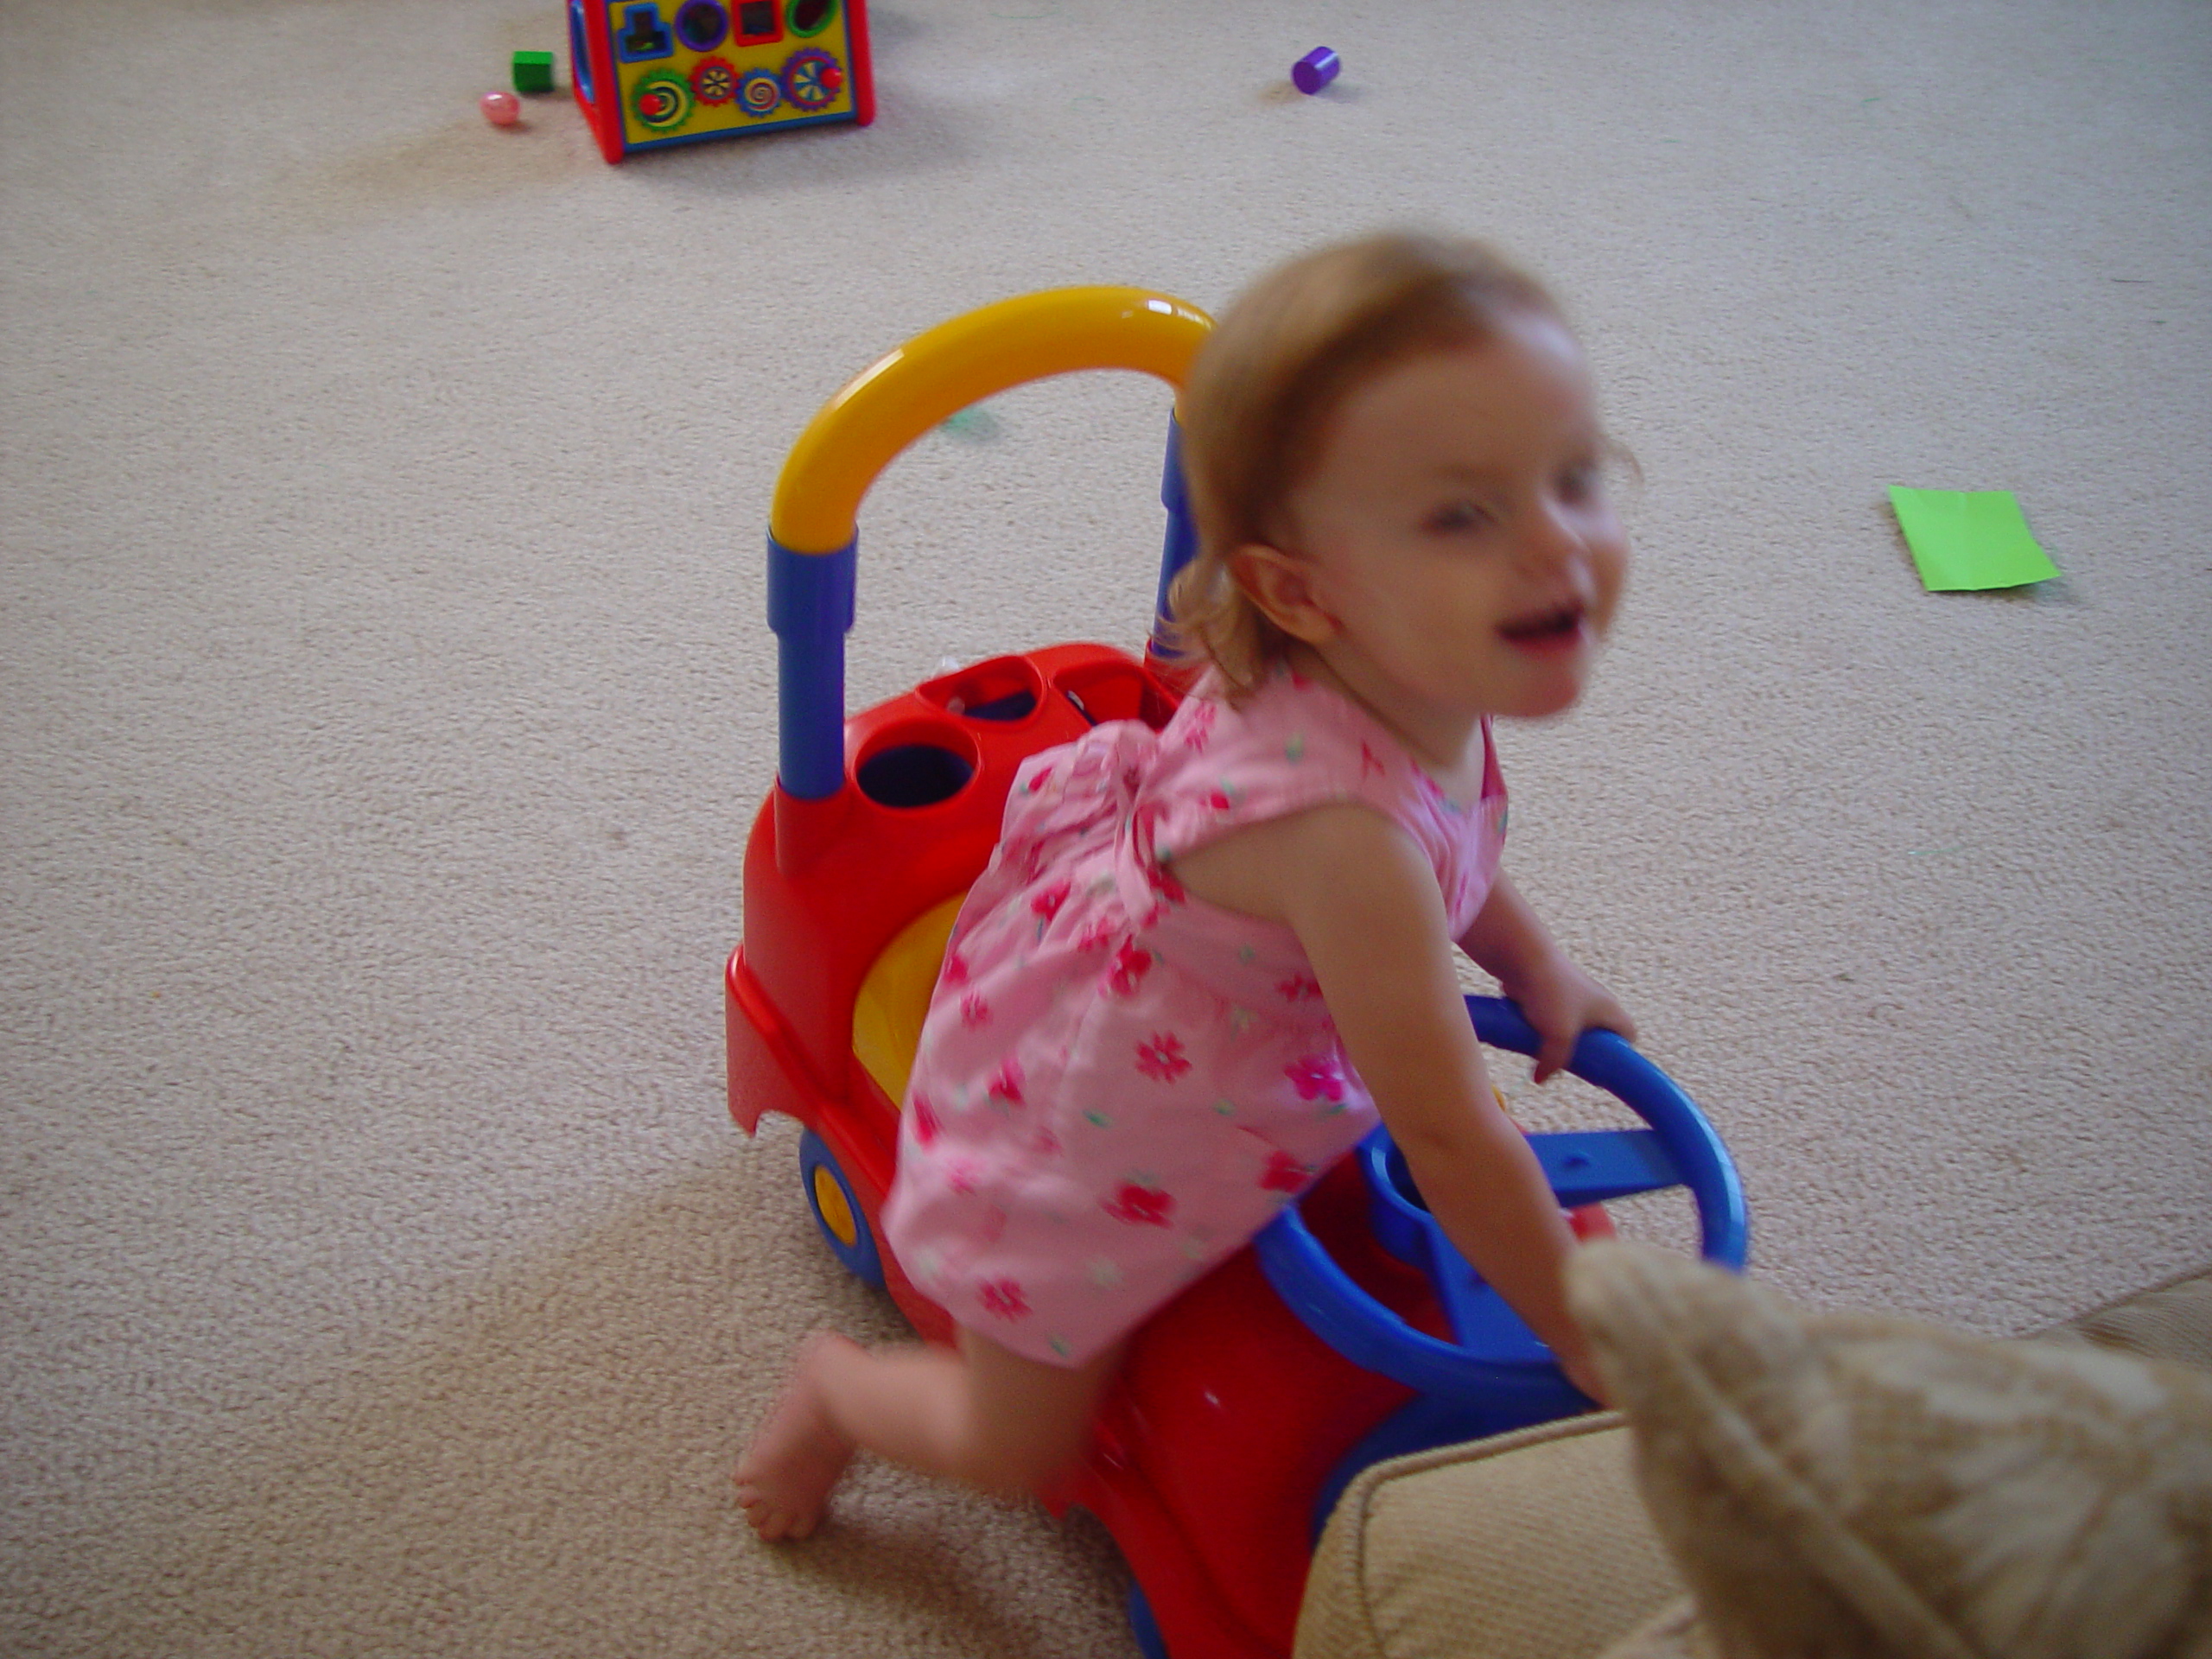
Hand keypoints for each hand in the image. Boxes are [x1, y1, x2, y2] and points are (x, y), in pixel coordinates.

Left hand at [1499, 956, 1635, 1083]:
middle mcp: (1595, 1004)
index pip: (1628, 1036)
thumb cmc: (1552, 993)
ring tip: (1547, 1054)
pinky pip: (1551, 1022)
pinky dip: (1542, 1032)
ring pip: (1571, 1031)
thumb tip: (1540, 1079)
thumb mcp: (1559, 1036)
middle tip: (1571, 1067)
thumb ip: (1554, 1062)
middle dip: (1584, 1054)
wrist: (1523, 960)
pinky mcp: (1551, 998)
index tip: (1603, 1070)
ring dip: (1559, 1043)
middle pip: (1598, 1037)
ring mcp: (1572, 1000)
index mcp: (1610, 1010)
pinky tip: (1530, 1040)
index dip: (1621, 1055)